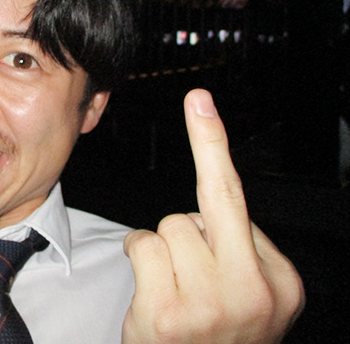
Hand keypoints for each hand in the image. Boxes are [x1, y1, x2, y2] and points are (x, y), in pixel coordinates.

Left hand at [122, 89, 303, 342]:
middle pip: (209, 204)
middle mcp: (254, 291)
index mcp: (282, 283)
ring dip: (164, 246)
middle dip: (204, 149)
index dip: (215, 146)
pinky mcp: (168, 314)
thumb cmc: (214, 336)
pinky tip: (153, 293)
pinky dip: (140, 257)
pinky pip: (143, 244)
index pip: (243, 204)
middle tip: (198, 104)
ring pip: (170, 224)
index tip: (200, 102)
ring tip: (173, 284)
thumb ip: (236, 250)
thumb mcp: (248, 298)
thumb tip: (202, 209)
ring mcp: (212, 304)